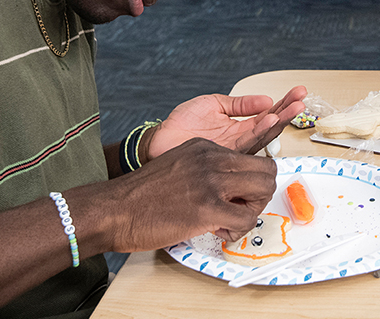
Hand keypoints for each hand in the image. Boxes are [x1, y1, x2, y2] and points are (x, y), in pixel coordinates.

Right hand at [100, 138, 278, 250]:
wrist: (113, 210)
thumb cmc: (139, 197)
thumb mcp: (177, 166)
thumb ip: (203, 170)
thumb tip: (228, 189)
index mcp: (204, 147)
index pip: (252, 156)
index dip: (251, 181)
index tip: (240, 196)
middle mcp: (211, 158)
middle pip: (267, 169)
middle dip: (260, 194)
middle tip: (242, 209)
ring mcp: (210, 181)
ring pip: (263, 189)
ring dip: (252, 210)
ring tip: (230, 221)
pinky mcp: (207, 207)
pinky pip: (246, 219)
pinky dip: (238, 230)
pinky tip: (219, 231)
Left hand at [147, 86, 306, 158]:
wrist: (159, 141)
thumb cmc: (182, 123)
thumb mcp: (214, 104)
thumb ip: (240, 103)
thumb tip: (266, 100)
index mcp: (238, 127)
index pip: (267, 115)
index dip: (284, 103)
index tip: (298, 92)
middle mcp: (240, 140)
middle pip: (270, 126)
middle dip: (288, 112)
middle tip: (302, 100)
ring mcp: (234, 148)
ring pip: (263, 135)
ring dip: (279, 121)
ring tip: (293, 108)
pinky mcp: (224, 154)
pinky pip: (246, 142)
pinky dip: (260, 130)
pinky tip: (270, 119)